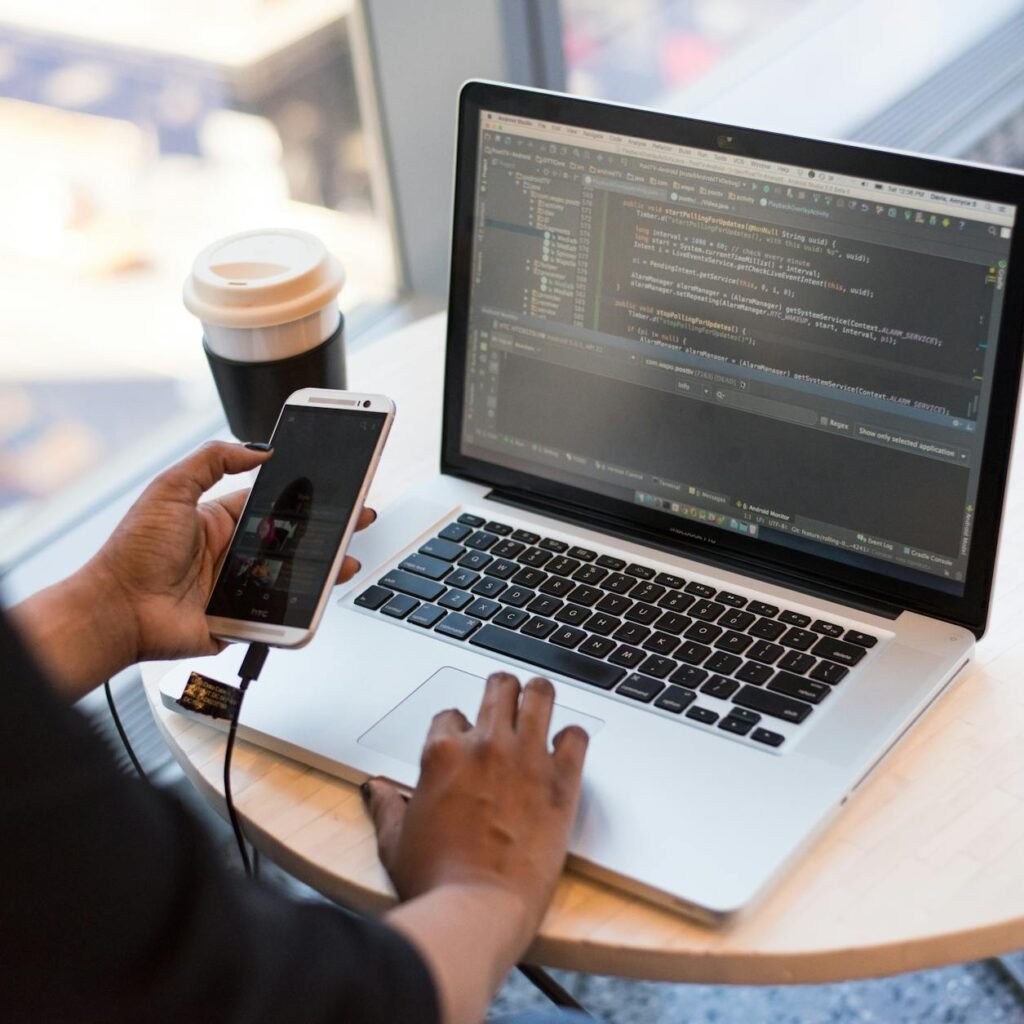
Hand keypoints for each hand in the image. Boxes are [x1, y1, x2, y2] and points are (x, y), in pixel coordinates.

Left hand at [95, 441, 374, 663]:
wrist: (117, 610)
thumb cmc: (132, 552)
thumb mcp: (169, 489)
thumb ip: (211, 460)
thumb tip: (256, 448)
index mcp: (218, 520)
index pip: (273, 504)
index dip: (304, 497)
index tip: (332, 488)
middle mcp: (232, 553)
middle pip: (291, 540)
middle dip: (327, 531)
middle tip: (357, 520)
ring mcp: (238, 587)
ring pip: (292, 577)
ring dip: (323, 569)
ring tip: (347, 561)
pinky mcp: (240, 619)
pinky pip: (278, 613)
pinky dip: (300, 608)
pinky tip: (321, 596)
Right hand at [366, 672, 588, 955]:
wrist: (477, 910)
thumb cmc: (435, 882)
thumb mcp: (395, 842)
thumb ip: (387, 807)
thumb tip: (377, 790)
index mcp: (442, 753)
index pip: (450, 715)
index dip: (457, 728)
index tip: (464, 742)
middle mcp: (485, 745)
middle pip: (499, 687)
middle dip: (501, 691)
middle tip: (506, 702)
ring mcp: (526, 758)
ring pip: (540, 694)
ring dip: (539, 696)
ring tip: (540, 703)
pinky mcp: (561, 781)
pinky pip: (576, 736)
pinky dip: (572, 739)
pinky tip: (566, 749)